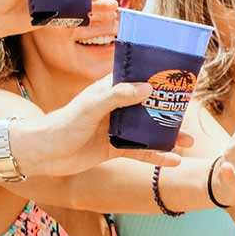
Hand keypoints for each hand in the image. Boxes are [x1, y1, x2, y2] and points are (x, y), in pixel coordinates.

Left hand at [13, 76, 192, 177]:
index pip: (139, 76)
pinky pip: (142, 152)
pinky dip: (158, 156)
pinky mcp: (116, 148)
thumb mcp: (91, 107)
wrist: (43, 154)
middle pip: (150, 104)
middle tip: (191, 111)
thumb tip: (149, 88)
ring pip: (150, 130)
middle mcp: (119, 107)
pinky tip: (173, 161)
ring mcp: (119, 128)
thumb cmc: (63, 124)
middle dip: (171, 108)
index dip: (159, 75)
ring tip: (188, 140)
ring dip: (169, 135)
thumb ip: (118, 96)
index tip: (182, 75)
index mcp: (111, 90)